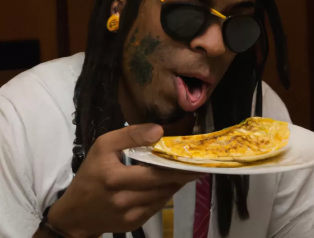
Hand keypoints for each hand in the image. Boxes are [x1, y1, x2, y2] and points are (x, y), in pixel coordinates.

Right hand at [47, 124, 202, 236]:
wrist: (76, 213)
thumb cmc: (91, 173)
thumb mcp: (103, 145)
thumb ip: (130, 135)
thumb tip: (159, 130)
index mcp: (114, 177)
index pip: (154, 171)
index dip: (175, 164)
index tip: (192, 155)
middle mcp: (123, 198)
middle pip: (163, 185)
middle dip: (182, 174)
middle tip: (196, 163)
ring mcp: (130, 214)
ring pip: (163, 196)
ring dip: (175, 183)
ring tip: (185, 170)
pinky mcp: (134, 224)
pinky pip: (157, 206)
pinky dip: (165, 193)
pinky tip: (168, 183)